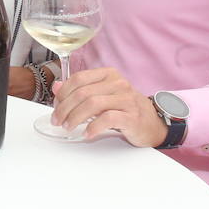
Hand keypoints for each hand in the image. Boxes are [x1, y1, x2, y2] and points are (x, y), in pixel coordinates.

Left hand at [50, 66, 166, 146]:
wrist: (152, 123)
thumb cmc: (124, 109)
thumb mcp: (100, 96)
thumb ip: (78, 90)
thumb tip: (56, 87)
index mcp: (108, 74)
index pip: (79, 78)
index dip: (63, 93)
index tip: (56, 106)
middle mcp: (118, 83)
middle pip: (83, 93)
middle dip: (65, 108)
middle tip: (58, 120)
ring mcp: (126, 99)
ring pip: (92, 104)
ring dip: (75, 117)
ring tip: (68, 127)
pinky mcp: (132, 116)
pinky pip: (107, 119)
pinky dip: (93, 127)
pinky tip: (86, 134)